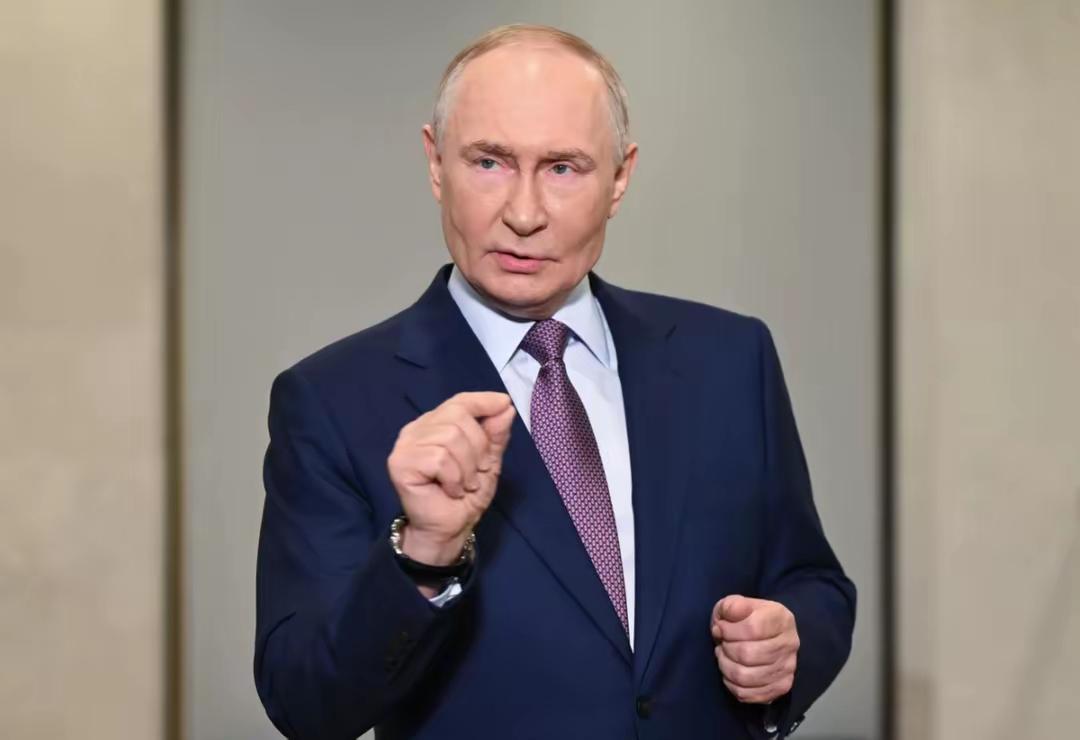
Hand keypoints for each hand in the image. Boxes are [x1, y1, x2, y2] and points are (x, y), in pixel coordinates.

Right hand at [387, 391, 514, 566]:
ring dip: (466, 468)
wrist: (449, 530)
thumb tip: (505, 407)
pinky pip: (439, 458)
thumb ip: (495, 435)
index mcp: (436, 424)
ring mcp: (406, 445)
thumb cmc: (465, 496)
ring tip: (463, 485)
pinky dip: (453, 478)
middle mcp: (417, 429)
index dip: (483, 401)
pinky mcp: (400, 463)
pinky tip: (450, 491)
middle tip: (477, 473)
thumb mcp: (488, 462)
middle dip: (478, 447)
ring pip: (449, 438)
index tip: (504, 403)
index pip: (459, 401)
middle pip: (458, 417)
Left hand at [710, 595, 798, 704]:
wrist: (770, 635)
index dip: (729, 630)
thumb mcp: (738, 604)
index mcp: (781, 618)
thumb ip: (730, 607)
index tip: (720, 628)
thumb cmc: (749, 618)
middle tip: (722, 643)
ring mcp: (788, 668)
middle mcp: (790, 644)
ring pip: (745, 676)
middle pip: (747, 654)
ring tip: (724, 656)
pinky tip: (731, 672)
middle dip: (726, 649)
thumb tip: (720, 626)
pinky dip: (731, 684)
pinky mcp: (781, 687)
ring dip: (726, 666)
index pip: (752, 628)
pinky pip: (747, 694)